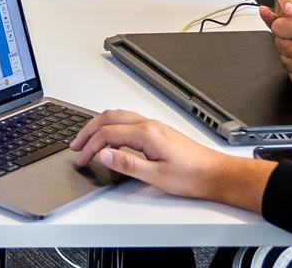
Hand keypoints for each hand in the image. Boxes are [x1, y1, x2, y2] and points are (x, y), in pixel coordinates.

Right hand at [70, 109, 239, 201]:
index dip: (90, 146)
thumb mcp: (156, 176)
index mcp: (146, 134)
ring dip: (98, 125)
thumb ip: (127, 164)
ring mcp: (153, 125)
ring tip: (86, 139)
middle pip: (108, 118)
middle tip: (75, 145)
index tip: (81, 159)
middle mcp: (148, 124)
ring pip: (117, 115)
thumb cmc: (191, 176)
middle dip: (87, 131)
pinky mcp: (157, 130)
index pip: (107, 134)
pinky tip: (110, 136)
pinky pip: (127, 119)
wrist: (216, 174)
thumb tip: (103, 154)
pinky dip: (111, 125)